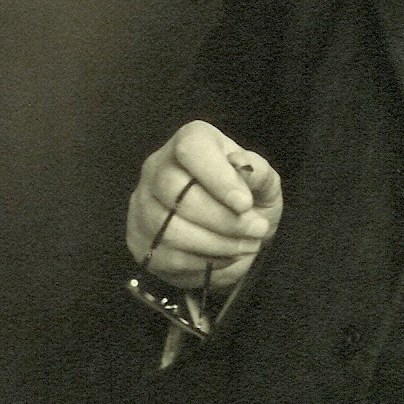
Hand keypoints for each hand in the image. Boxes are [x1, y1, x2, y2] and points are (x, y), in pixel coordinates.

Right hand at [126, 120, 282, 290]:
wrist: (232, 234)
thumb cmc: (246, 199)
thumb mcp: (263, 182)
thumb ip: (257, 172)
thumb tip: (241, 165)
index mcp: (191, 140)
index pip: (192, 149)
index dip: (219, 178)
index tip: (244, 203)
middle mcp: (157, 167)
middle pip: (176, 192)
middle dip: (223, 219)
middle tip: (256, 231)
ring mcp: (142, 204)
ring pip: (170, 228)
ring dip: (216, 244)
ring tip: (247, 246)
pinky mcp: (140, 240)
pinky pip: (167, 256)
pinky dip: (203, 262)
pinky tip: (224, 257)